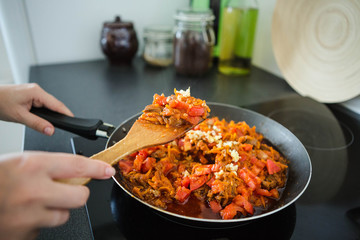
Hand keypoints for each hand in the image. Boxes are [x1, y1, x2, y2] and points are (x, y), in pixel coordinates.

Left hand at [0, 83, 72, 135]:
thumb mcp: (19, 116)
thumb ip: (37, 124)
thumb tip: (50, 130)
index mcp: (36, 92)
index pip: (57, 104)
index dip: (66, 113)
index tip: (73, 120)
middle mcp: (36, 90)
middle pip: (54, 104)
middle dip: (58, 115)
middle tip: (63, 126)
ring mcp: (33, 92)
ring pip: (48, 105)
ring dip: (49, 114)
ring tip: (50, 123)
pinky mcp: (30, 95)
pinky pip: (42, 104)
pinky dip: (43, 112)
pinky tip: (42, 118)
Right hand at [0, 151, 115, 239]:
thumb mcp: (22, 162)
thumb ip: (51, 166)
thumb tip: (79, 171)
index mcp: (32, 166)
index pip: (77, 165)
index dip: (97, 168)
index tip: (107, 171)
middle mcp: (33, 191)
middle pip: (79, 196)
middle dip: (76, 193)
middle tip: (66, 190)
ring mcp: (27, 216)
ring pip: (63, 215)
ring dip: (55, 210)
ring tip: (34, 203)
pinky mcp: (22, 234)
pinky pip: (43, 229)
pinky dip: (37, 223)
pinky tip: (22, 215)